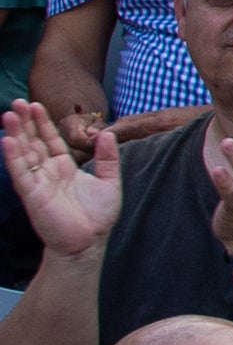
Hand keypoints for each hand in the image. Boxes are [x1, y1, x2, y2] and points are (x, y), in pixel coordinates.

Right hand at [0, 102, 119, 260]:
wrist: (89, 242)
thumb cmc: (97, 216)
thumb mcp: (110, 181)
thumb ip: (108, 158)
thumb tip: (108, 133)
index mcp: (64, 167)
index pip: (50, 140)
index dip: (43, 123)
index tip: (35, 104)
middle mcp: (48, 172)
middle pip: (33, 142)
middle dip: (25, 122)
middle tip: (16, 102)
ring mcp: (38, 182)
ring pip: (24, 153)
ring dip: (16, 134)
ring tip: (9, 114)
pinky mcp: (32, 194)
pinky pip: (20, 173)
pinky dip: (13, 157)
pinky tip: (7, 140)